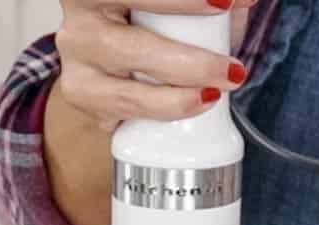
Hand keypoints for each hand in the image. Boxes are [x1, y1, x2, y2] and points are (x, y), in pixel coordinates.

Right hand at [53, 0, 255, 129]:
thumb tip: (244, 2)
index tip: (224, 4)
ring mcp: (74, 68)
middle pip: (128, 47)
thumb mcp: (175, 4)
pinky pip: (120, 118)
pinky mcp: (82, 102)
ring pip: (122, 94)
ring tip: (212, 97)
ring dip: (173, 102)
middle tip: (230, 72)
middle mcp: (77, 24)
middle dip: (186, 63)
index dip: (179, 0)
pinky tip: (186, 111)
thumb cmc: (147, 15)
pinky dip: (158, 119)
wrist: (110, 46)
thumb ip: (212, 0)